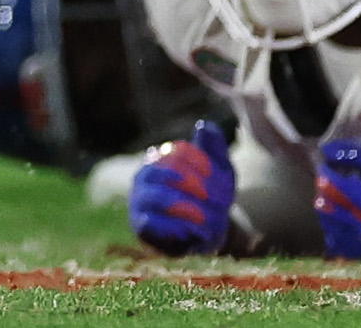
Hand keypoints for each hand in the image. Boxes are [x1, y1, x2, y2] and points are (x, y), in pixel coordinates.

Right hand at [128, 121, 235, 256]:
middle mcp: (143, 177)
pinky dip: (178, 227)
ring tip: (211, 217)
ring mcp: (139, 202)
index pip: (179, 153)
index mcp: (159, 158)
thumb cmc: (210, 196)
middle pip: (171, 174)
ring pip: (162, 199)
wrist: (205, 234)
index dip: (203, 165)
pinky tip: (196, 231)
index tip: (221, 179)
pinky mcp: (141, 228)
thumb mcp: (219, 171)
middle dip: (200, 189)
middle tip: (221, 202)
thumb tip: (204, 125)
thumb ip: (214, 148)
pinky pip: (155, 224)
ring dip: (192, 209)